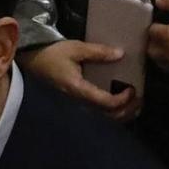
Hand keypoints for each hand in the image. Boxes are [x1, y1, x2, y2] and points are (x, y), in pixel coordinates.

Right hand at [21, 39, 140, 118]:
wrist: (30, 60)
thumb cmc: (51, 54)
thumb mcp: (75, 48)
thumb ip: (98, 52)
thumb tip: (121, 53)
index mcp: (77, 89)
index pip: (105, 102)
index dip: (123, 99)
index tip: (132, 89)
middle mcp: (77, 103)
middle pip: (107, 117)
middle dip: (127, 110)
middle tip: (139, 99)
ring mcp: (75, 106)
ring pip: (103, 120)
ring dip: (121, 115)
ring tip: (133, 104)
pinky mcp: (74, 104)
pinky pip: (96, 115)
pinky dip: (110, 113)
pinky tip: (118, 106)